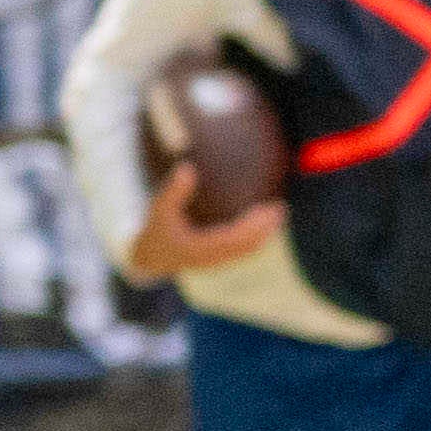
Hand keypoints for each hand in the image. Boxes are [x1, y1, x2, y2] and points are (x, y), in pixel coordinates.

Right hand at [120, 173, 284, 281]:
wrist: (149, 260)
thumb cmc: (156, 232)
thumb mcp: (160, 210)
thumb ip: (173, 191)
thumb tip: (187, 167)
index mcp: (201, 248)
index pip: (235, 238)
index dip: (255, 225)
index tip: (269, 208)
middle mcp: (213, 258)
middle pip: (248, 246)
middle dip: (266, 228)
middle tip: (280, 208)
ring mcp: (217, 262)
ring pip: (248, 251)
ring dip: (264, 234)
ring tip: (277, 214)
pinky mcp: (218, 262)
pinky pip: (242, 253)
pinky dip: (256, 240)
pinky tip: (264, 225)